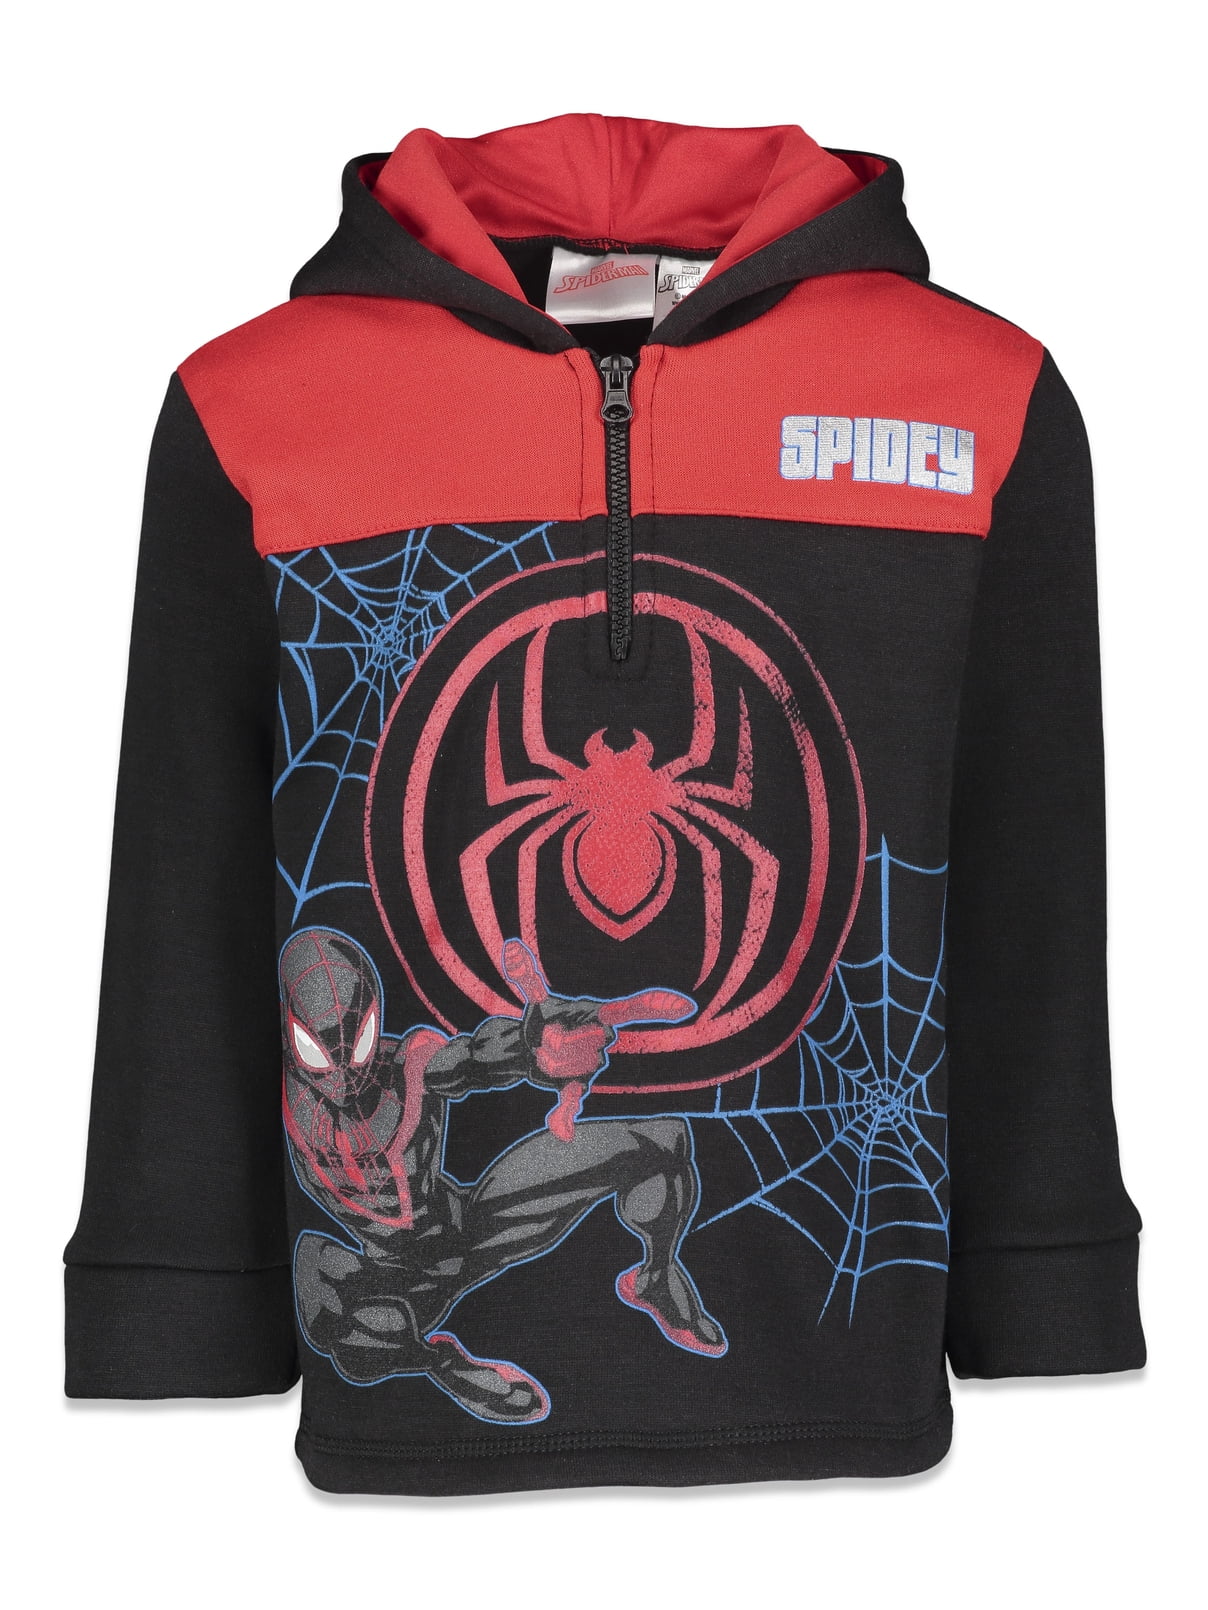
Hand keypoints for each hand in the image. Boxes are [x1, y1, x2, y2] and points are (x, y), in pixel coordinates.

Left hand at [501, 940, 693, 1140]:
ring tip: (541, 1054)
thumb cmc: (540, 1023)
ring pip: (566, 1065)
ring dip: (546, 1060)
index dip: (657, 1006)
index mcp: (597, 1017)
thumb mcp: (536, 1001)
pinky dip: (565, 1116)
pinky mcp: (575, 1087)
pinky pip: (573, 1101)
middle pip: (581, 1043)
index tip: (687, 1006)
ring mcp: (590, 1066)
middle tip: (542, 1038)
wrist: (528, 1050)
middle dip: (556, 1040)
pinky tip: (561, 1131)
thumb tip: (512, 948)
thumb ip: (528, 976)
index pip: (630, 1010)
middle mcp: (600, 1042)